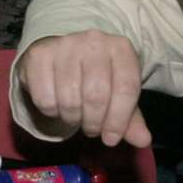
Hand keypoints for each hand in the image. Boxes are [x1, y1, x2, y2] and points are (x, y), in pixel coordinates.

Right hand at [18, 31, 150, 146]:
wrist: (60, 52)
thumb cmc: (94, 75)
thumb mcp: (116, 93)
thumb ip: (130, 118)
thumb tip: (143, 140)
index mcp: (120, 48)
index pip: (126, 89)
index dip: (119, 121)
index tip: (111, 139)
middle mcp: (94, 41)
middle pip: (96, 96)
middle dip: (94, 123)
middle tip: (92, 129)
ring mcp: (64, 46)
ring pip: (69, 100)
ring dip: (72, 119)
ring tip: (75, 116)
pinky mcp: (39, 55)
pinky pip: (45, 100)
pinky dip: (51, 112)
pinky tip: (57, 105)